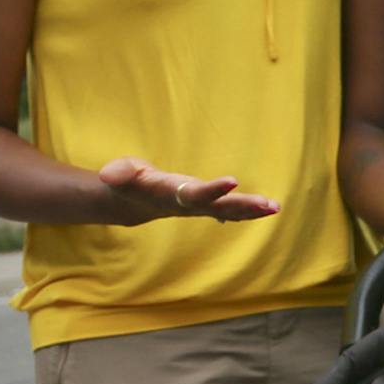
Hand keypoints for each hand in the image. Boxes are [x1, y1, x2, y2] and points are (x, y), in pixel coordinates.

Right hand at [95, 157, 278, 224]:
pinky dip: (248, 210)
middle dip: (244, 206)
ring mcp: (197, 207)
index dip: (213, 189)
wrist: (132, 201)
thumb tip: (108, 175)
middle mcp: (188, 204)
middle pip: (219, 206)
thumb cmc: (128, 181)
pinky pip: (229, 210)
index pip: (195, 194)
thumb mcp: (120, 173)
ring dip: (252, 210)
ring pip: (228, 210)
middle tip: (268, 204)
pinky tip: (269, 209)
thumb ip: (119, 173)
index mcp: (171, 194)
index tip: (233, 180)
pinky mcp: (203, 205)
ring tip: (274, 207)